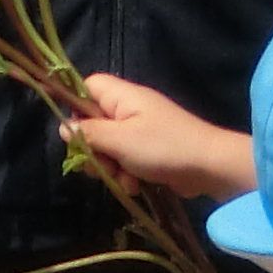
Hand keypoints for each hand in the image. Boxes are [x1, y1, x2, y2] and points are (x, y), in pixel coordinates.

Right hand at [64, 74, 256, 200]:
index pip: (87, 87)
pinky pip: (125, 160)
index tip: (76, 133)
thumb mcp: (119, 140)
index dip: (76, 107)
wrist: (208, 166)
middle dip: (93, 149)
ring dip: (110, 168)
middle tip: (100, 165)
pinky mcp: (149, 151)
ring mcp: (141, 130)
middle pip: (94, 122)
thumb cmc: (162, 147)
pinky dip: (126, 174)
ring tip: (124, 179)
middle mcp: (130, 109)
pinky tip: (136, 185)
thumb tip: (65, 127)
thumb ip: (89, 133)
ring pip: (108, 147)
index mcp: (123, 96)